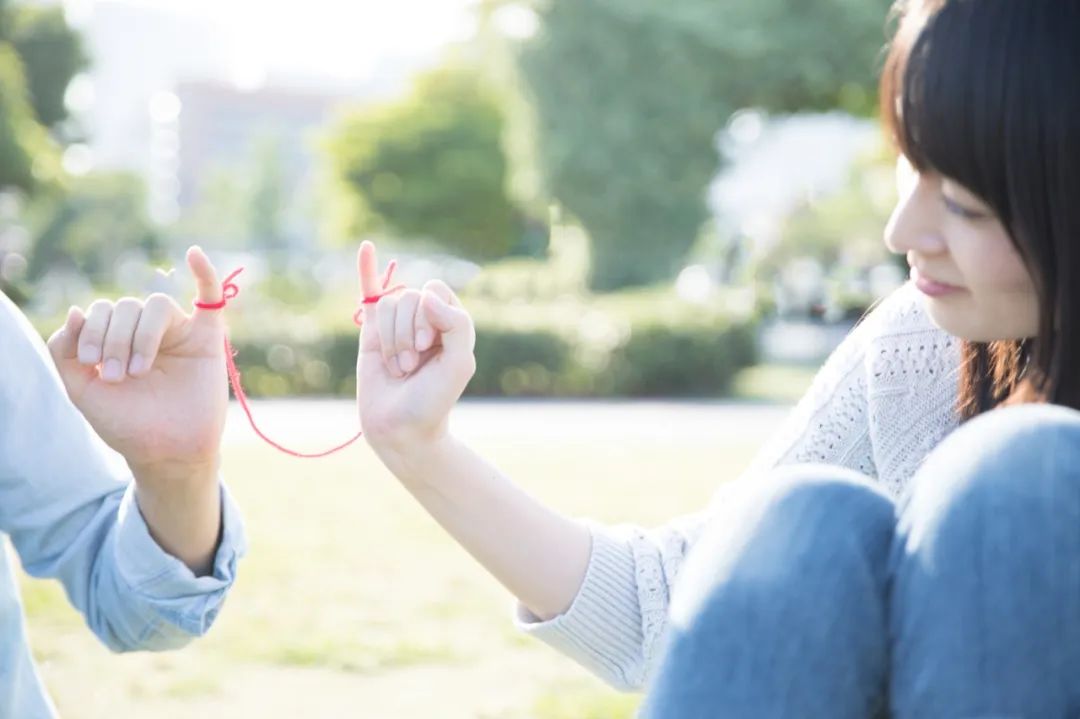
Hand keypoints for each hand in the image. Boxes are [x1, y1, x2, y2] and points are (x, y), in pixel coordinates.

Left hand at [47, 247, 228, 477]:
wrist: (166, 453)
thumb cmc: (128, 424)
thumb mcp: (81, 389)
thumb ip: (65, 351)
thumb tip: (78, 310)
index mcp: (117, 338)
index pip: (101, 311)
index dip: (92, 331)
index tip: (92, 365)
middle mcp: (147, 331)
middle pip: (126, 306)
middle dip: (114, 339)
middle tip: (116, 376)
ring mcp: (179, 332)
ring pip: (155, 305)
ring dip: (141, 335)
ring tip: (139, 370)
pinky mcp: (208, 338)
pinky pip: (211, 297)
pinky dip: (205, 273)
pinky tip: (194, 254)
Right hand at [356, 241, 475, 454]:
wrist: (400, 428)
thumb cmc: (434, 400)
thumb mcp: (458, 364)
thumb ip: (455, 325)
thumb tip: (427, 296)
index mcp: (451, 322)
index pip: (436, 293)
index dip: (428, 315)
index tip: (427, 347)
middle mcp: (426, 319)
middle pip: (410, 298)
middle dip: (407, 331)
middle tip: (411, 365)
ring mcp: (399, 324)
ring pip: (388, 306)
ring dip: (391, 340)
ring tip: (398, 368)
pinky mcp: (373, 333)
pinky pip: (371, 294)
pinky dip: (368, 270)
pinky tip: (367, 248)